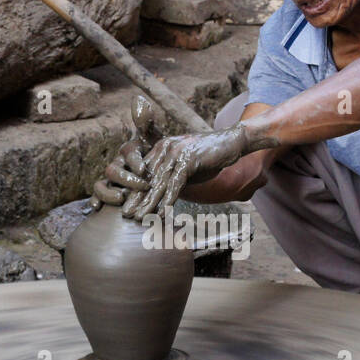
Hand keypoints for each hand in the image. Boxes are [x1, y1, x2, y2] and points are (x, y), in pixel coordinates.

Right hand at [88, 96, 167, 209]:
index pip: (128, 153)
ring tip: (121, 199)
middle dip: (126, 180)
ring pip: (101, 184)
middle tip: (142, 187)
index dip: (135, 162)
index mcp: (129, 151)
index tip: (145, 170)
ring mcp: (111, 180)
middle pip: (113, 170)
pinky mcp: (108, 193)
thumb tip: (139, 100)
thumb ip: (147, 125)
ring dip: (108, 193)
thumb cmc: (158, 155)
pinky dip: (95, 202)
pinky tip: (96, 209)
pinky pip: (97, 197)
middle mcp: (118, 164)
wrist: (158, 173)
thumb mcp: (156, 141)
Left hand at [121, 124, 248, 219]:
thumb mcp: (186, 165)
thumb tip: (162, 194)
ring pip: (159, 182)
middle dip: (137, 198)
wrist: (232, 142)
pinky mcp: (188, 159)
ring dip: (149, 202)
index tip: (128, 206)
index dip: (136, 190)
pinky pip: (176, 183)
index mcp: (161, 148)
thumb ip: (173, 176)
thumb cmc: (209, 156)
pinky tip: (162, 212)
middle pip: (148, 177)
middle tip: (128, 215)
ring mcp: (177, 153)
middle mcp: (165, 148)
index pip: (144, 173)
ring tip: (140, 217)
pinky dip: (168, 200)